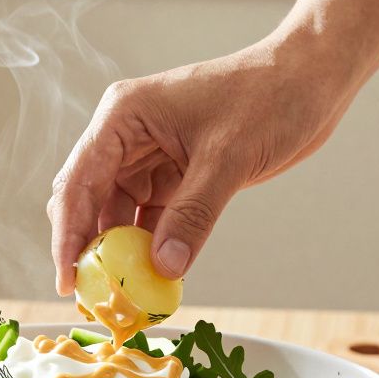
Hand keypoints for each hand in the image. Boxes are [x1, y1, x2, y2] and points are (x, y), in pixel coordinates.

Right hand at [45, 39, 356, 294]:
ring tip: (124, 295)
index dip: (67, 235)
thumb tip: (162, 267)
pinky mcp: (175, 174)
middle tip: (92, 297)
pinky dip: (150, 247)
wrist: (311, 80)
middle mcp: (127, 136)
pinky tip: (155, 276)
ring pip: (117, 214)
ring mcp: (150, 156)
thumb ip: (193, 214)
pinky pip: (150, 218)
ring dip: (120, 253)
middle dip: (87, 249)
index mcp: (124, 116)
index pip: (78, 182)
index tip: (67, 280)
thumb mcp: (229, 157)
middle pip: (88, 201)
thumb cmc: (269, 96)